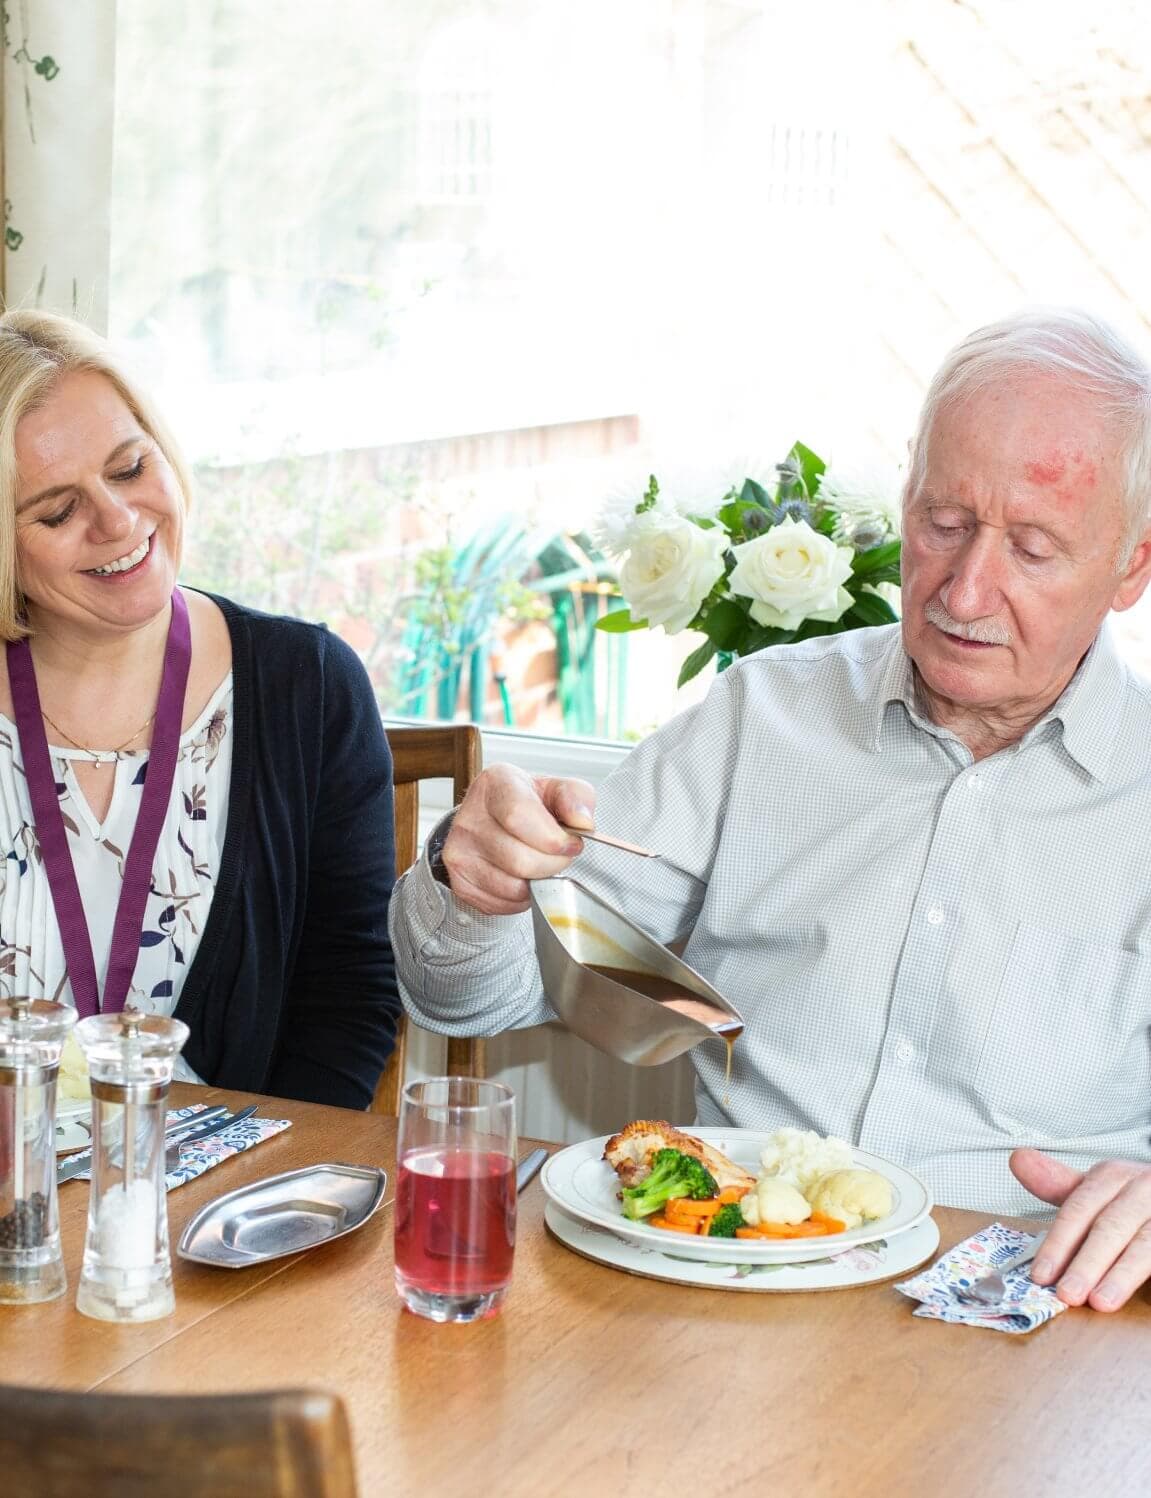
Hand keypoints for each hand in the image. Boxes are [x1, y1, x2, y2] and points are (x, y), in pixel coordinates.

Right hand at [440, 764, 595, 914]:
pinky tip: (523, 877)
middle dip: (553, 864)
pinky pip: (502, 903)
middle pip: (520, 859)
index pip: (518, 816)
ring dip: (538, 883)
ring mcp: (460, 851)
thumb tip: (582, 821)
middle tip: (560, 856)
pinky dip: (522, 898)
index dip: (553, 838)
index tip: (570, 843)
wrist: (492, 820)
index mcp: (495, 784)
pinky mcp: (460, 881)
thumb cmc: (526, 804)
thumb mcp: (556, 789)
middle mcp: (470, 817)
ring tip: (540, 864)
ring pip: (513, 887)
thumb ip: (576, 797)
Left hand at [1009, 1147, 1150, 1310]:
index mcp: (1114, 1176)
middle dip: (1087, 1263)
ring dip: (1122, 1275)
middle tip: (1066, 1294)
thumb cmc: (1134, 1200)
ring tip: (1100, 1301)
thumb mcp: (1099, 1190)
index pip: (1079, 1208)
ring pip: (1144, 1245)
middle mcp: (1143, 1188)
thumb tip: (1018, 1159)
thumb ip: (1061, 1185)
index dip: (1059, 1243)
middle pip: (1110, 1227)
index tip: (1041, 1274)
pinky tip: (1148, 1297)